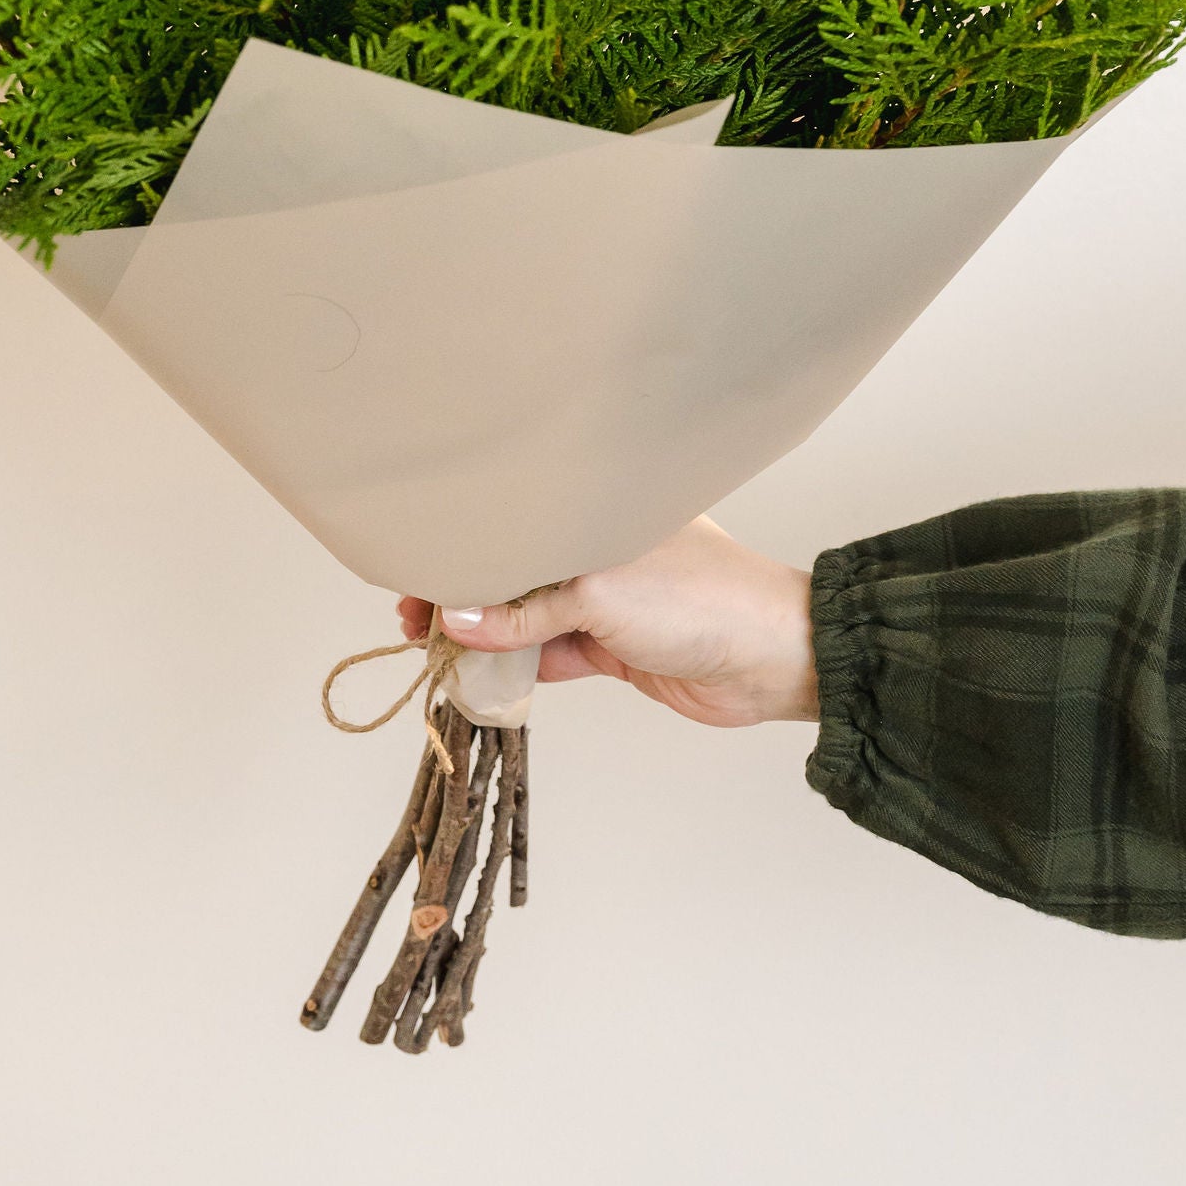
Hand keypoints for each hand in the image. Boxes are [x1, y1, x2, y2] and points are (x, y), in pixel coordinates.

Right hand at [397, 516, 818, 728]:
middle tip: (414, 618)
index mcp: (601, 511)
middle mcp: (600, 551)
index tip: (417, 569)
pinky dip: (515, 667)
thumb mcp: (601, 593)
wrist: (772, 659)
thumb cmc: (702, 599)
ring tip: (433, 647)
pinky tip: (478, 674)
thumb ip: (527, 609)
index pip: (517, 522)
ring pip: (526, 617)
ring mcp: (606, 602)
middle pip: (515, 572)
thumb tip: (455, 621)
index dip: (466, 546)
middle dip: (465, 594)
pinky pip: (549, 654)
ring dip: (484, 635)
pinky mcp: (613, 649)